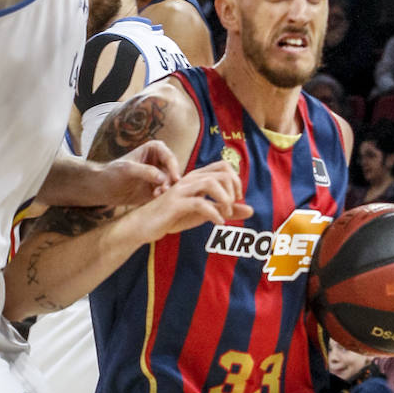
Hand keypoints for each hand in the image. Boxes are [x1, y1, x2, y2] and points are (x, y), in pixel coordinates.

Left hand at [51, 141, 180, 211]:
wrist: (103, 188)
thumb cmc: (113, 172)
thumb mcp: (127, 169)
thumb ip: (145, 171)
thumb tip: (163, 178)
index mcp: (155, 149)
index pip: (169, 157)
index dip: (174, 168)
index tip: (175, 179)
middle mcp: (160, 161)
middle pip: (174, 170)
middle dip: (171, 181)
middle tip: (165, 190)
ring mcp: (160, 176)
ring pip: (172, 183)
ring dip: (168, 189)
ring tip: (157, 194)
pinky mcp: (158, 189)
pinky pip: (167, 193)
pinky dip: (164, 196)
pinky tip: (155, 197)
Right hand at [129, 162, 252, 243]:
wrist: (141, 226)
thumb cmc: (172, 217)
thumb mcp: (203, 214)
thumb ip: (226, 210)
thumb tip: (251, 209)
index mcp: (196, 178)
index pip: (224, 166)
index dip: (236, 181)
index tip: (236, 199)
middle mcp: (189, 180)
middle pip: (222, 172)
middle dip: (234, 189)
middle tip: (232, 207)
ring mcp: (181, 190)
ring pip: (212, 183)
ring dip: (225, 199)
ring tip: (226, 214)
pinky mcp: (175, 204)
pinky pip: (200, 203)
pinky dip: (214, 213)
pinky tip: (218, 223)